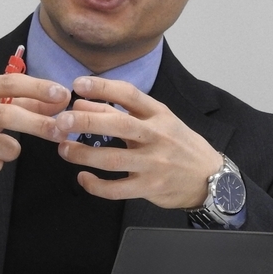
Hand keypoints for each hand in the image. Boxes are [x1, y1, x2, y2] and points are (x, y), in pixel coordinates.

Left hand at [52, 75, 222, 208]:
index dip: (102, 88)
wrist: (210, 177)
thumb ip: (124, 112)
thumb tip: (83, 104)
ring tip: (64, 149)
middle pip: (119, 125)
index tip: (78, 85)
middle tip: (62, 120)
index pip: (129, 94)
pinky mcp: (149, 187)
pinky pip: (117, 189)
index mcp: (159, 114)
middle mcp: (157, 136)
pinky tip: (83, 178)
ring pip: (112, 159)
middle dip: (87, 121)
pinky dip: (96, 185)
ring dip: (83, 154)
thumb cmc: (179, 145)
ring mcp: (153, 163)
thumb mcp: (159, 121)